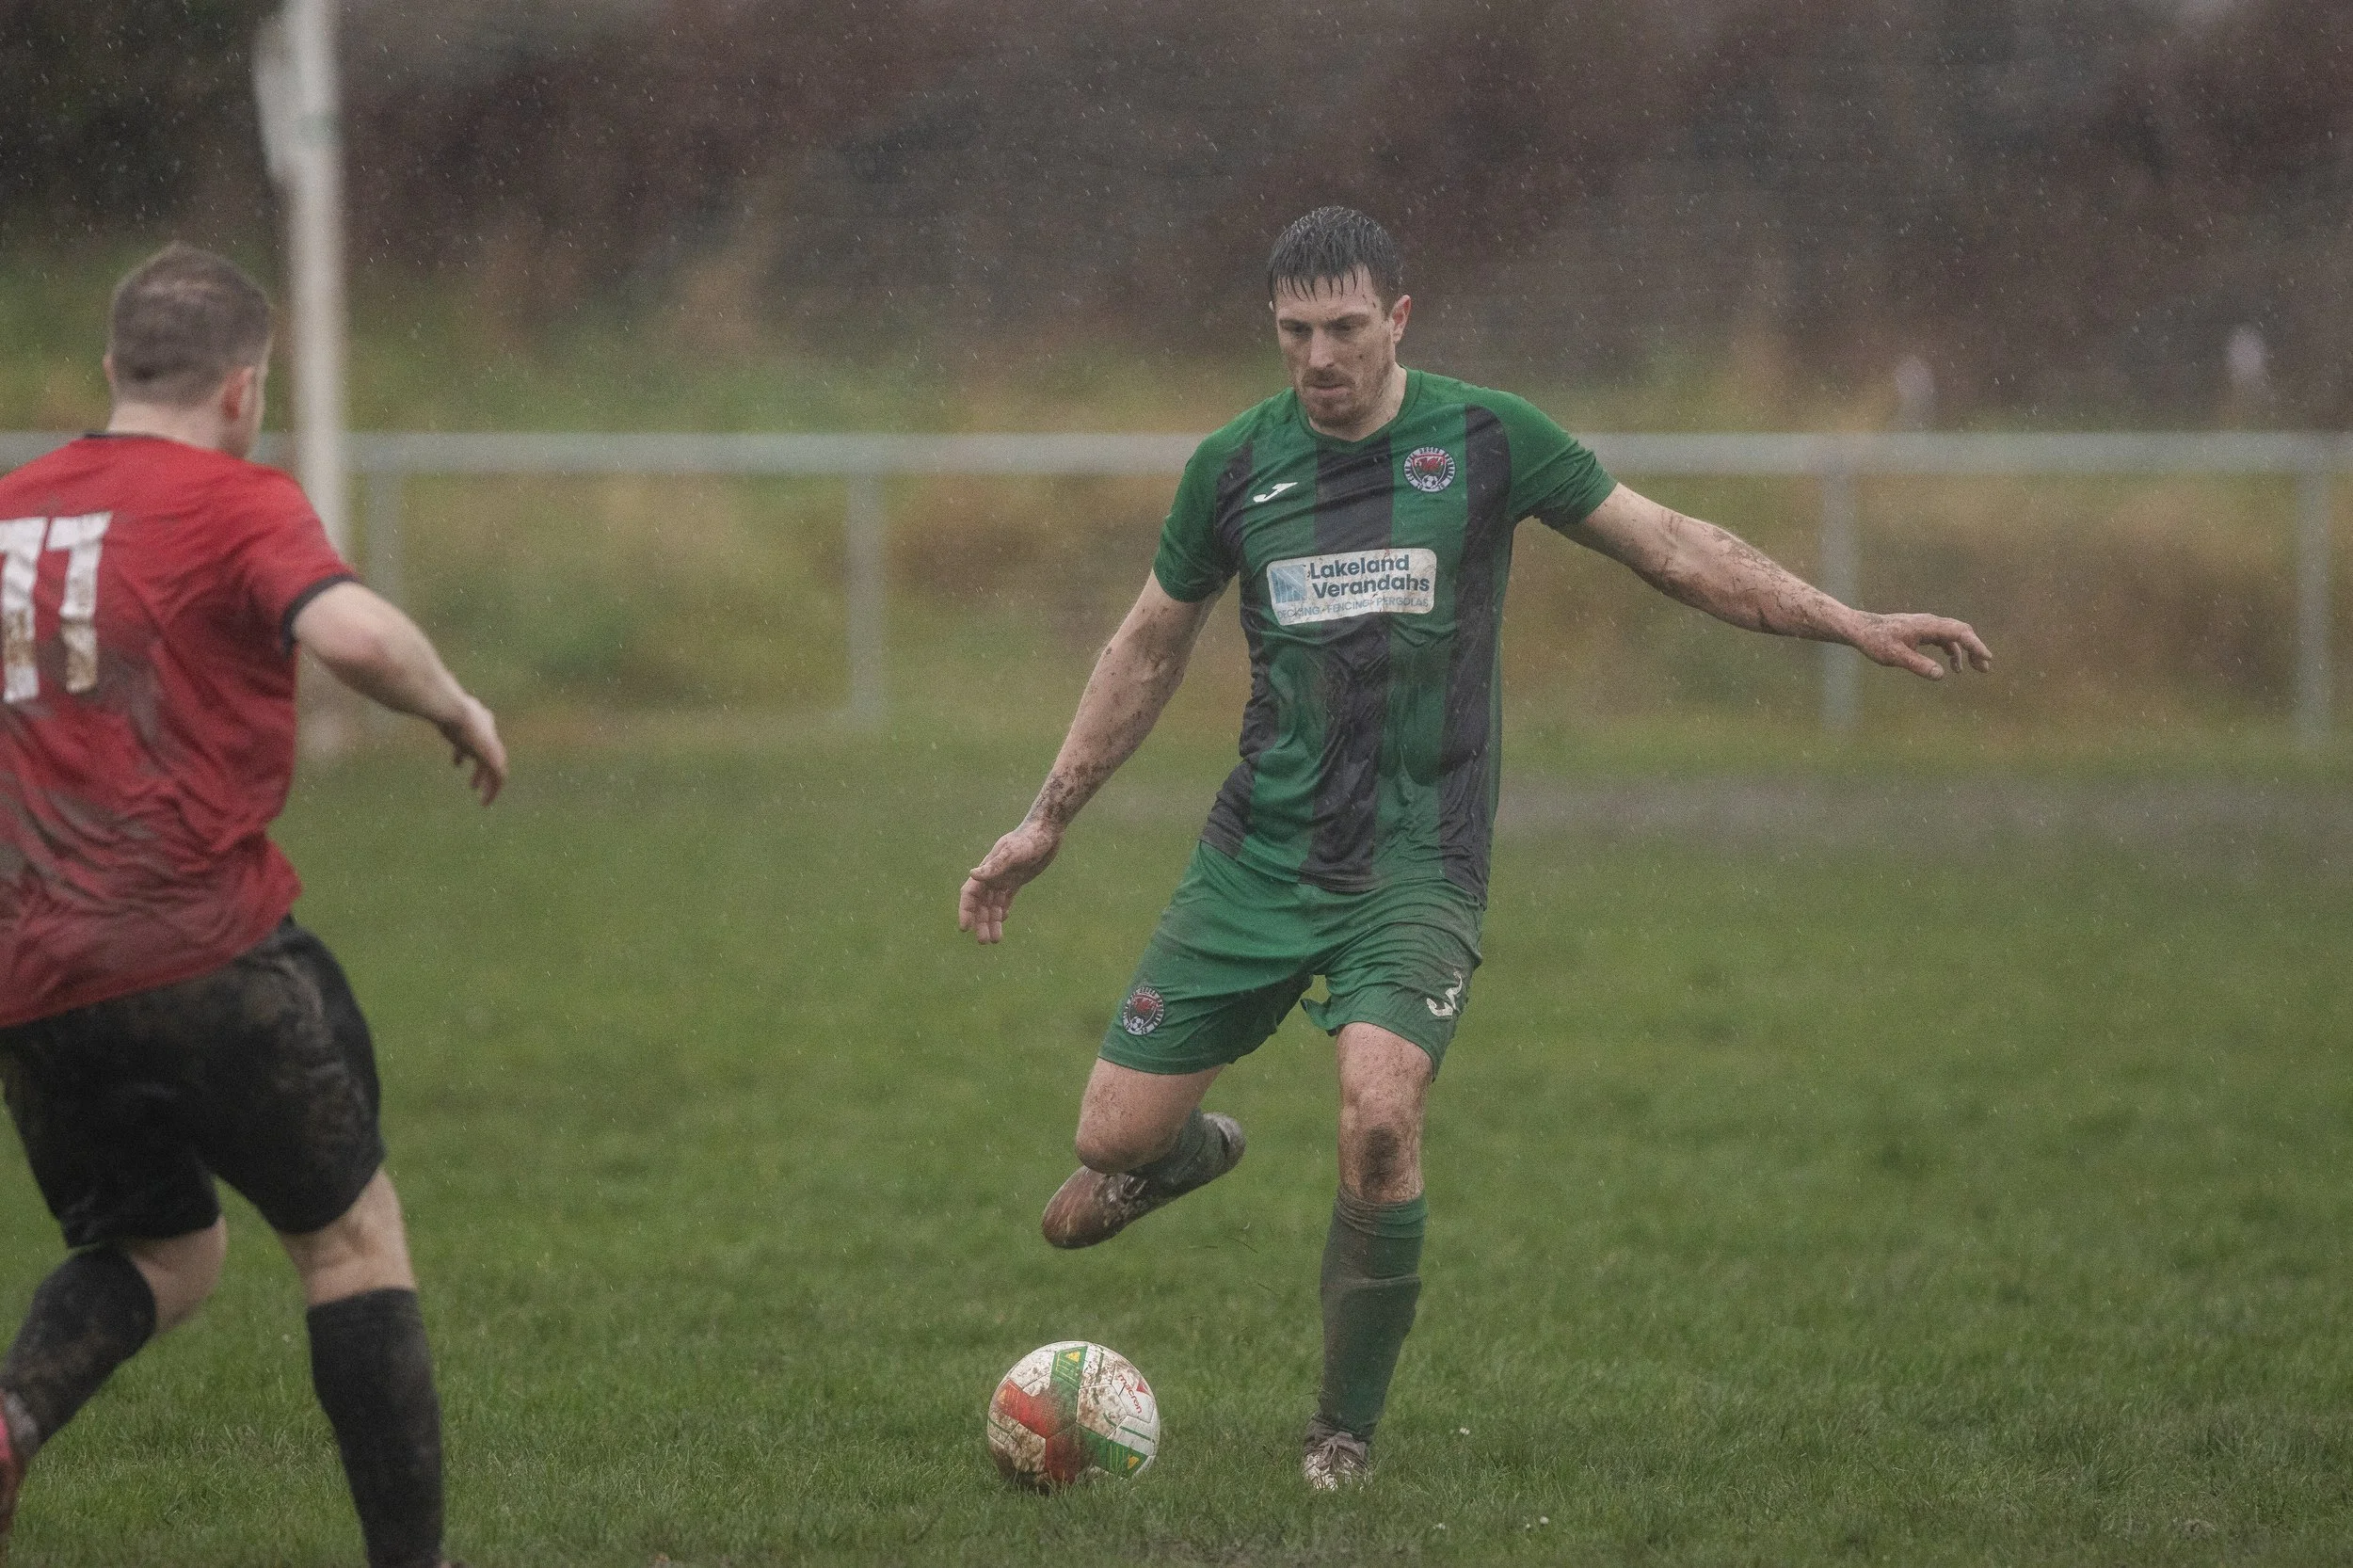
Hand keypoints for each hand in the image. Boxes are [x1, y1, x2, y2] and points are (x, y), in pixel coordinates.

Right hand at [435, 694, 506, 804]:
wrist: (453, 710)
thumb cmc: (436, 707)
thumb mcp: (432, 708)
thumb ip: (428, 710)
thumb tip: (407, 702)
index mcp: (476, 719)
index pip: (476, 738)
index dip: (464, 751)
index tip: (457, 763)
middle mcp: (487, 732)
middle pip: (487, 755)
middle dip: (480, 771)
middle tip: (472, 785)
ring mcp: (492, 744)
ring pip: (496, 770)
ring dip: (490, 785)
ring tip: (483, 799)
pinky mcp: (493, 757)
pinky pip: (498, 778)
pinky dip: (493, 790)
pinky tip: (485, 801)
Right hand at [958, 819, 1062, 943]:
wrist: (1046, 830)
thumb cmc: (1029, 839)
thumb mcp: (1012, 853)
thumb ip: (994, 865)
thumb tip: (973, 874)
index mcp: (987, 870)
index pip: (970, 894)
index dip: (965, 911)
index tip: (965, 928)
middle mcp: (993, 876)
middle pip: (981, 904)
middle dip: (980, 922)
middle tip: (984, 941)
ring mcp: (1004, 879)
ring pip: (993, 905)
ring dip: (992, 922)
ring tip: (995, 940)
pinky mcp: (1017, 880)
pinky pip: (1005, 899)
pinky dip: (1002, 911)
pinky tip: (1003, 921)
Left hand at [1849, 613, 1992, 679]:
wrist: (1862, 629)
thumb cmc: (1876, 641)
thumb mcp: (1895, 656)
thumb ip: (1917, 665)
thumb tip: (1940, 674)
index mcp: (1927, 625)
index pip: (1959, 632)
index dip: (1975, 645)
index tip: (1987, 658)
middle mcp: (1931, 622)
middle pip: (1961, 631)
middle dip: (1975, 648)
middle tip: (1984, 668)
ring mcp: (1927, 625)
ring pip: (1954, 635)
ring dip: (1965, 651)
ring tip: (1973, 670)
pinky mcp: (1922, 631)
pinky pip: (1944, 639)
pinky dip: (1952, 651)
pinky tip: (1952, 666)